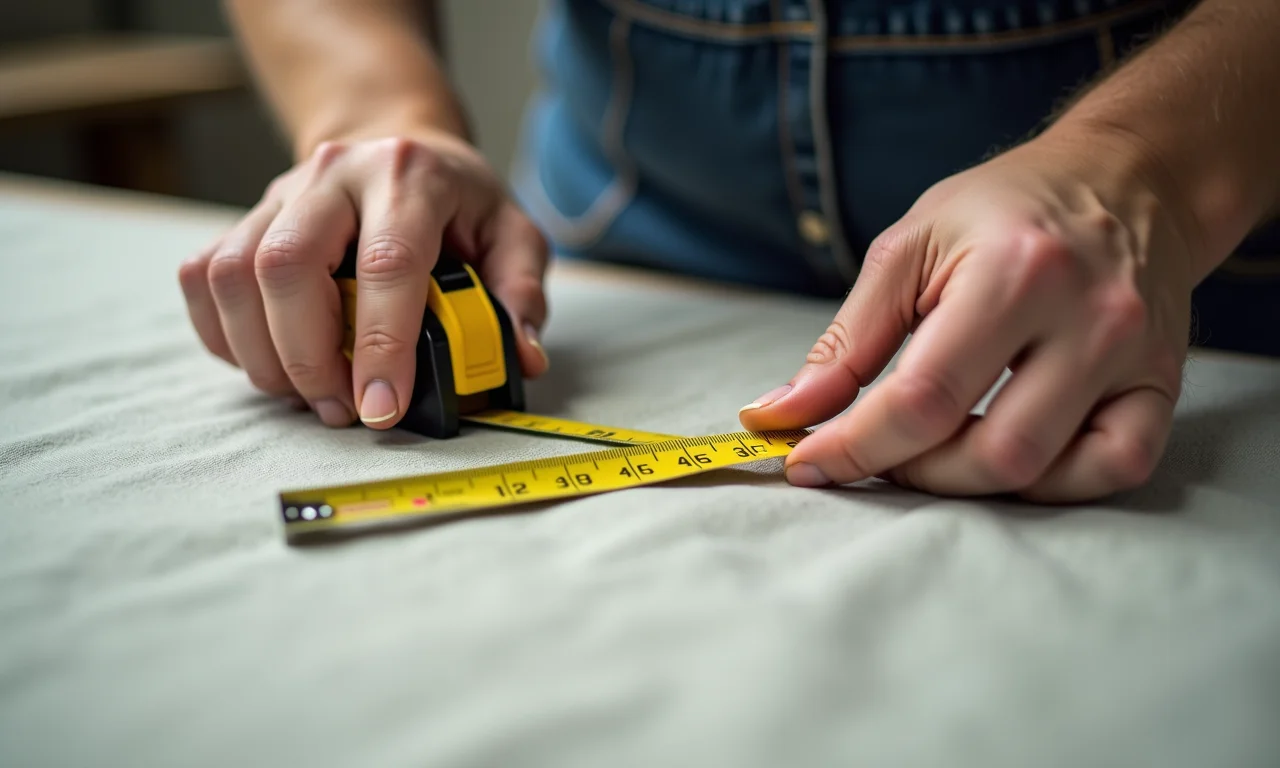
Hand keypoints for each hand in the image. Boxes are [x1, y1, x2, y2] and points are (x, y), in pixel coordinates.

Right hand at [179, 130, 549, 428]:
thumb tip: (521, 355)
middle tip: (343, 409)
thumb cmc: (459, 202)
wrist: (399, 142)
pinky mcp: (244, 218)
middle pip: (286, 265)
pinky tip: (272, 364)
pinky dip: (227, 337)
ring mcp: (279, 193)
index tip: (382, 407)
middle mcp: (335, 175)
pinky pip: (205, 279)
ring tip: (312, 395)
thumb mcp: (513, 232)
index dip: (381, 345)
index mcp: (409, 176)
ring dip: (265, 355)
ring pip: (234, 275)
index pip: (386, 264)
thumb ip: (521, 292)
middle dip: (308, 356)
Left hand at [740, 131, 1197, 501]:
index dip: (854, 446)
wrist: (1126, 178)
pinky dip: (1051, 484)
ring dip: (967, 482)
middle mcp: (1089, 317)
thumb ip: (847, 340)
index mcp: (1016, 272)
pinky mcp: (1164, 383)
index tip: (806, 462)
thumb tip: (782, 414)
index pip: (923, 397)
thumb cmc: (1005, 208)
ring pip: (1046, 472)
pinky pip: (1117, 467)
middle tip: (875, 450)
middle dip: (910, 470)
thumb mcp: (910, 248)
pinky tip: (1007, 454)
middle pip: (990, 451)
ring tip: (930, 449)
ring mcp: (1135, 356)